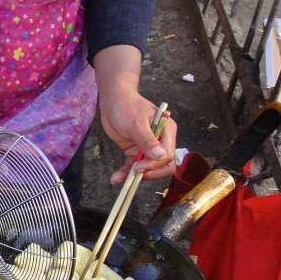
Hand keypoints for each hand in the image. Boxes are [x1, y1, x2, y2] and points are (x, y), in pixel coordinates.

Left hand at [93, 46, 176, 183]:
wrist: (113, 100)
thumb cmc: (127, 106)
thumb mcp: (136, 124)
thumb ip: (148, 141)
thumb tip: (161, 156)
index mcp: (167, 131)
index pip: (168, 155)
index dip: (155, 164)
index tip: (139, 166)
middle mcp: (160, 141)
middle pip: (163, 165)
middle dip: (150, 172)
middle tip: (134, 173)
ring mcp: (147, 147)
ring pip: (147, 168)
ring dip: (134, 176)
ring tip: (118, 179)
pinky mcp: (135, 151)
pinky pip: (133, 165)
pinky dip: (125, 172)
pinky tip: (116, 178)